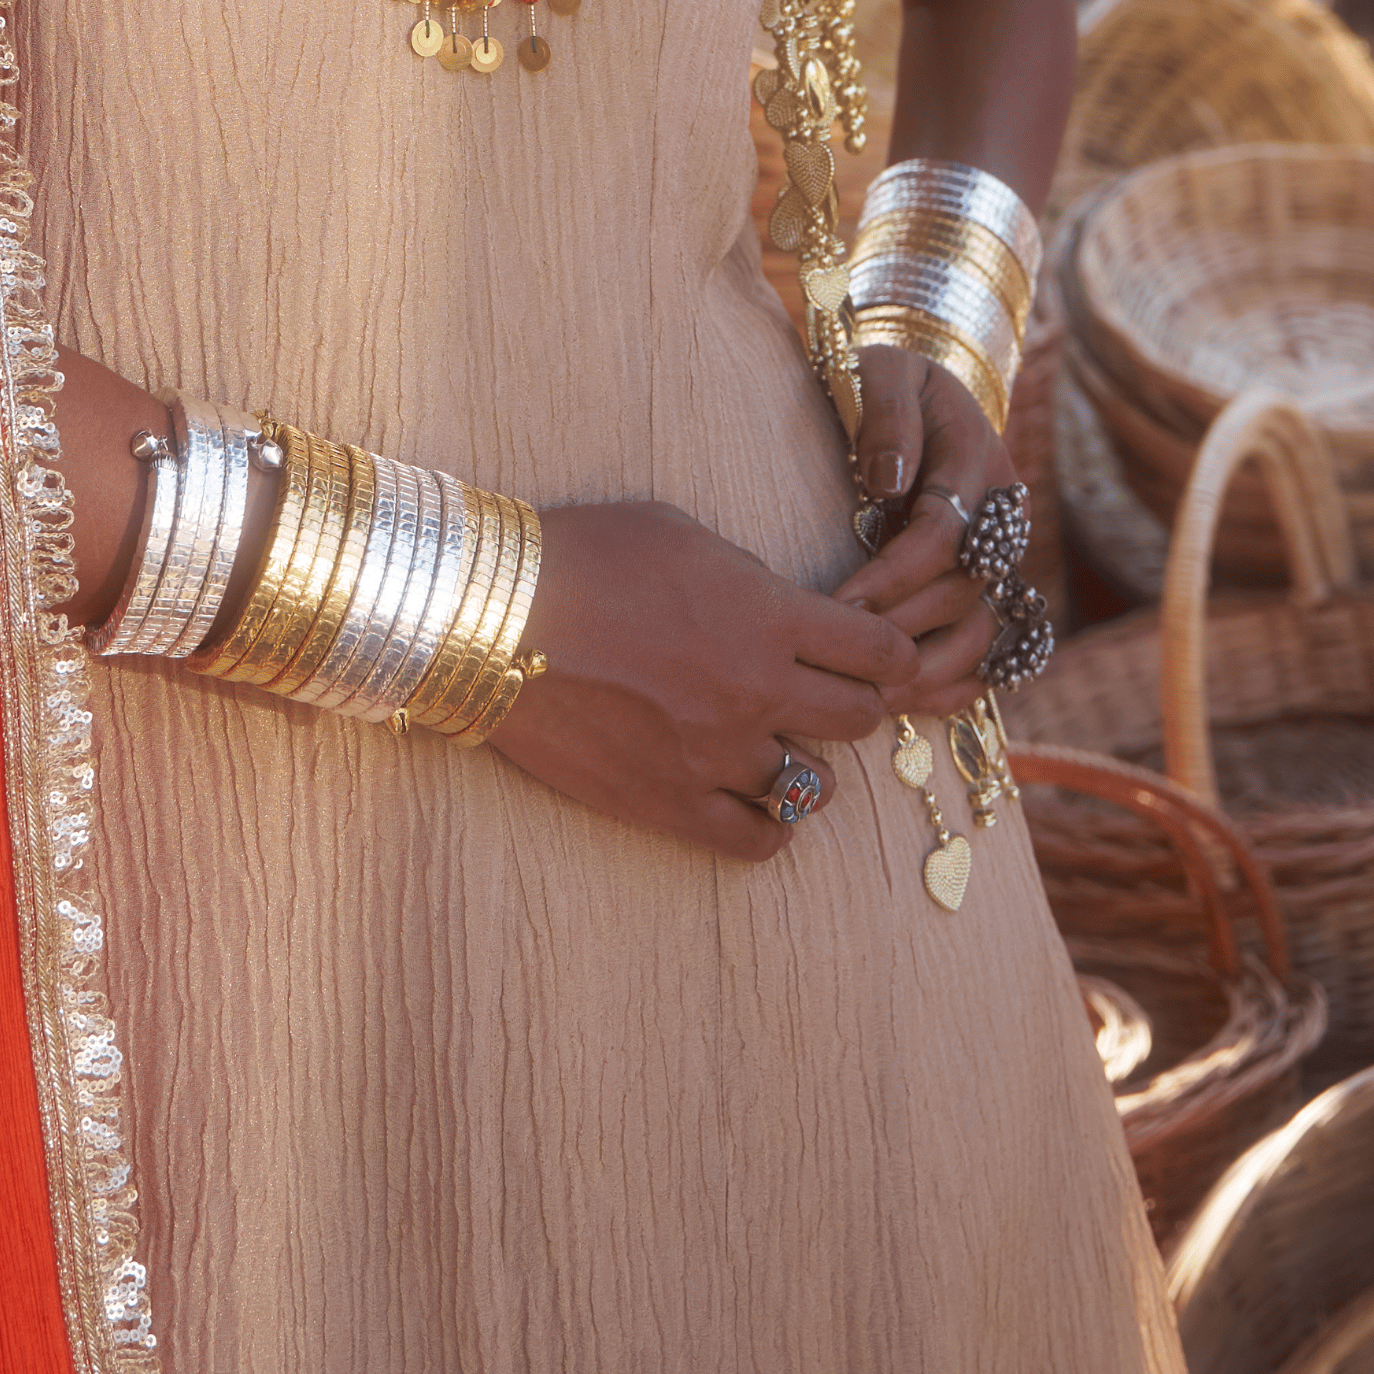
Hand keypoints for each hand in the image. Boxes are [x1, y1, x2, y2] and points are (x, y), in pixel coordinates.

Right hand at [487, 498, 918, 862]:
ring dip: (801, 762)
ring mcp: (715, 753)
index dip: (884, 653)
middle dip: (850, 704)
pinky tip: (751, 798)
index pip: (882, 653)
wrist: (489, 618)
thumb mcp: (681, 534)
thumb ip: (749, 580)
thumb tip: (782, 608)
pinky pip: (757, 839)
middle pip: (861, 720)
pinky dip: (768, 824)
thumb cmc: (580, 557)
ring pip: (814, 785)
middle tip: (818, 695)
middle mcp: (756, 690)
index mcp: (768, 616)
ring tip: (768, 743)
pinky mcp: (669, 801)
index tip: (866, 653)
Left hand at [830, 347, 1015, 715]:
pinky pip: (993, 648)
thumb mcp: (884, 371)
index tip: (837, 602)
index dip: (889, 576)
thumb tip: (889, 482)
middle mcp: (1001, 516)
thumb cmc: (891, 379)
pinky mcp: (990, 584)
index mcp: (977, 462)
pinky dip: (960, 683)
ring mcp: (1000, 556)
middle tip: (841, 655)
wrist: (925, 389)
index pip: (941, 535)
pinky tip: (915, 705)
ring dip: (931, 669)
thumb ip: (888, 417)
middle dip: (899, 628)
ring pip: (983, 630)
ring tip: (872, 694)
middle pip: (961, 592)